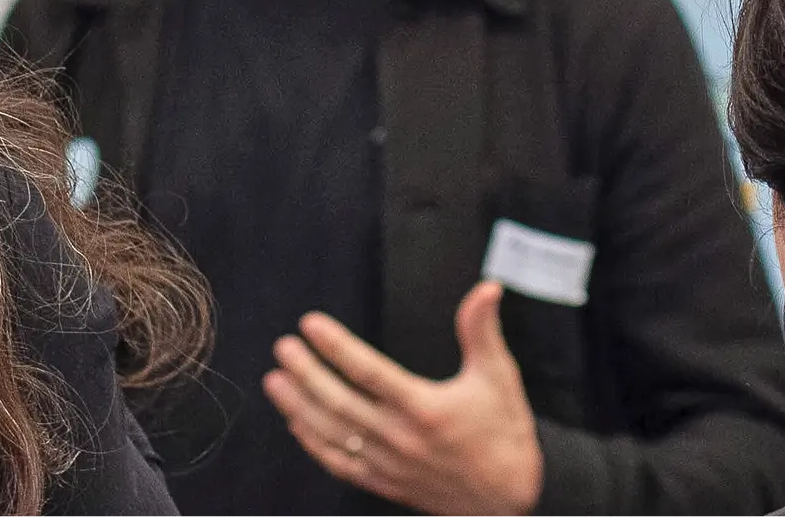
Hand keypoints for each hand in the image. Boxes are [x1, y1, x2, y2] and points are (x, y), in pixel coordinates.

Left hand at [264, 282, 542, 516]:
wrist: (510, 503)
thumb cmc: (505, 436)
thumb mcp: (500, 377)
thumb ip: (483, 331)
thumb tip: (487, 288)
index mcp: (425, 409)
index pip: (369, 371)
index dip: (336, 346)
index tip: (311, 324)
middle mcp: (401, 438)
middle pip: (339, 402)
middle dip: (305, 373)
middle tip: (283, 347)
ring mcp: (388, 464)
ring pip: (332, 434)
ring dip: (299, 406)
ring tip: (275, 380)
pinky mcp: (384, 483)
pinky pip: (339, 464)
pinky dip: (313, 444)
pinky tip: (296, 422)